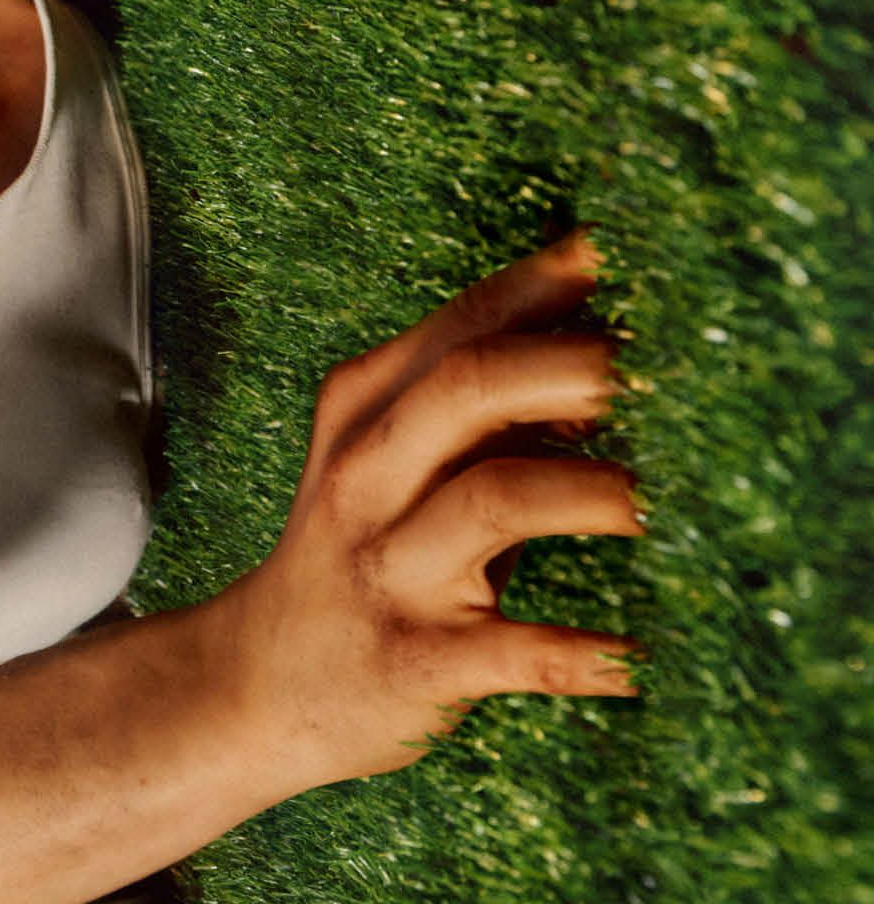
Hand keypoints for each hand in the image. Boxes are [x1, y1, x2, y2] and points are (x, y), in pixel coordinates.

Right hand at [217, 228, 645, 790]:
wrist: (263, 680)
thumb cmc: (362, 545)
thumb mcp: (395, 454)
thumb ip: (483, 400)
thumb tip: (603, 339)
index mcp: (364, 405)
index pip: (462, 321)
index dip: (544, 283)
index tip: (619, 252)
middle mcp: (369, 471)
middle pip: (473, 386)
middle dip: (579, 367)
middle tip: (667, 378)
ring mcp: (389, 563)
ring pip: (496, 501)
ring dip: (597, 496)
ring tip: (668, 506)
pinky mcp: (416, 658)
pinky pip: (515, 652)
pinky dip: (585, 655)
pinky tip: (639, 658)